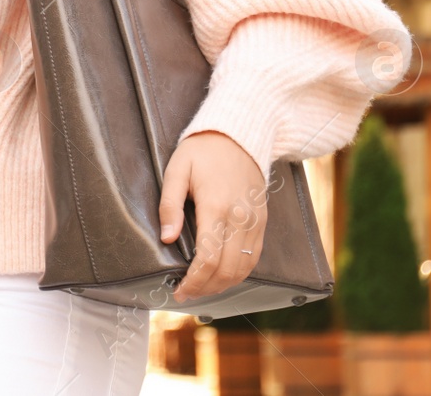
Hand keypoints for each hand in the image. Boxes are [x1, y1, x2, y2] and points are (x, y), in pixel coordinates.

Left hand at [158, 130, 268, 301]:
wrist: (239, 135)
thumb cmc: (203, 151)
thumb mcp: (177, 170)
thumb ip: (169, 205)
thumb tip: (167, 238)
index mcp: (217, 207)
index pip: (207, 259)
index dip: (193, 282)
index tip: (179, 291)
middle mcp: (241, 219)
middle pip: (227, 270)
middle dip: (205, 289)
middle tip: (186, 295)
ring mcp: (255, 222)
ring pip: (244, 269)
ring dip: (222, 286)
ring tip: (201, 290)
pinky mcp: (262, 222)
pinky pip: (255, 258)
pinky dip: (239, 273)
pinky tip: (221, 276)